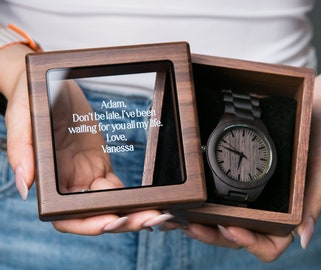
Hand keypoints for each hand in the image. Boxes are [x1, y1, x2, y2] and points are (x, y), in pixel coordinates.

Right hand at [1, 45, 170, 234]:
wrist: (52, 83)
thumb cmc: (32, 97)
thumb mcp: (22, 115)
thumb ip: (22, 150)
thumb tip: (25, 186)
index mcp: (50, 177)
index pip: (66, 214)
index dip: (88, 223)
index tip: (113, 220)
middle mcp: (69, 181)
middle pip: (95, 213)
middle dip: (122, 220)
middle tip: (150, 219)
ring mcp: (87, 173)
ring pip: (111, 202)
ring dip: (133, 210)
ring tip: (158, 213)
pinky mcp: (100, 163)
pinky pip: (118, 185)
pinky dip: (134, 195)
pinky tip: (152, 199)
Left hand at [161, 60, 320, 261]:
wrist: (319, 107)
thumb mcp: (320, 166)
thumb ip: (312, 200)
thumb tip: (303, 238)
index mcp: (288, 211)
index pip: (269, 244)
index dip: (248, 242)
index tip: (230, 228)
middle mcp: (267, 205)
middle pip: (236, 233)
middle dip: (211, 234)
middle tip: (188, 226)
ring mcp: (252, 192)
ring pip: (223, 218)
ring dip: (200, 221)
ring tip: (178, 217)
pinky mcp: (239, 174)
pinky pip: (219, 193)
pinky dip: (201, 199)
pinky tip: (187, 195)